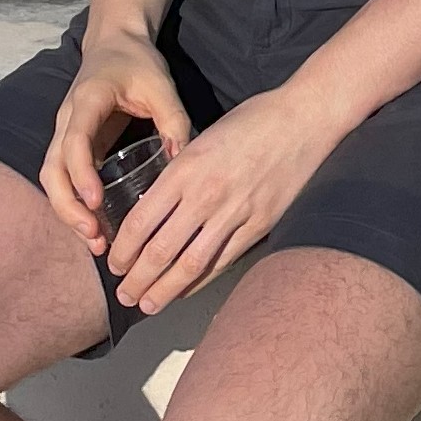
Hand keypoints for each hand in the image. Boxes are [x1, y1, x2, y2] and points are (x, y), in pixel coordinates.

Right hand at [37, 26, 192, 256]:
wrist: (114, 42)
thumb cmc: (137, 62)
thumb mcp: (161, 85)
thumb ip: (173, 120)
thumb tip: (181, 162)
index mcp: (86, 102)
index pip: (75, 142)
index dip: (81, 174)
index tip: (95, 202)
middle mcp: (66, 121)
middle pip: (52, 171)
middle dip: (68, 206)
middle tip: (94, 235)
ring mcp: (64, 135)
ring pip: (52, 179)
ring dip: (67, 212)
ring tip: (94, 241)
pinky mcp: (73, 146)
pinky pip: (64, 180)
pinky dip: (73, 205)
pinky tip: (95, 228)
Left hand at [103, 84, 350, 315]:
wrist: (306, 117)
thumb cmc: (254, 120)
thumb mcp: (203, 138)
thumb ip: (180, 172)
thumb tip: (156, 207)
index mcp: (186, 168)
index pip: (140, 222)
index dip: (122, 251)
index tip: (114, 264)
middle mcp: (206, 194)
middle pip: (160, 251)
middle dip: (136, 279)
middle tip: (125, 295)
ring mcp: (235, 212)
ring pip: (190, 264)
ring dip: (164, 290)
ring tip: (149, 304)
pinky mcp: (259, 224)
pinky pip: (222, 261)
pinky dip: (200, 281)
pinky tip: (186, 290)